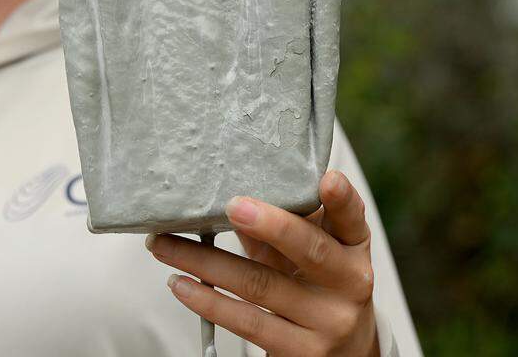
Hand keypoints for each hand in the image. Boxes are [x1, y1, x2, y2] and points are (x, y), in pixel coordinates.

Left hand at [145, 170, 378, 356]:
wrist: (345, 353)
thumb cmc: (315, 284)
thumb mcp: (313, 251)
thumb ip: (283, 224)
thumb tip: (226, 194)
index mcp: (353, 247)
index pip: (352, 218)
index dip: (341, 198)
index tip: (326, 178)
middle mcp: (350, 283)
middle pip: (310, 250)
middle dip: (271, 226)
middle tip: (231, 205)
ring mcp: (328, 322)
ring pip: (261, 286)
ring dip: (205, 263)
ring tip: (163, 245)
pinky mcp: (302, 353)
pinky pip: (248, 322)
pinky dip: (209, 301)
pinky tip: (180, 284)